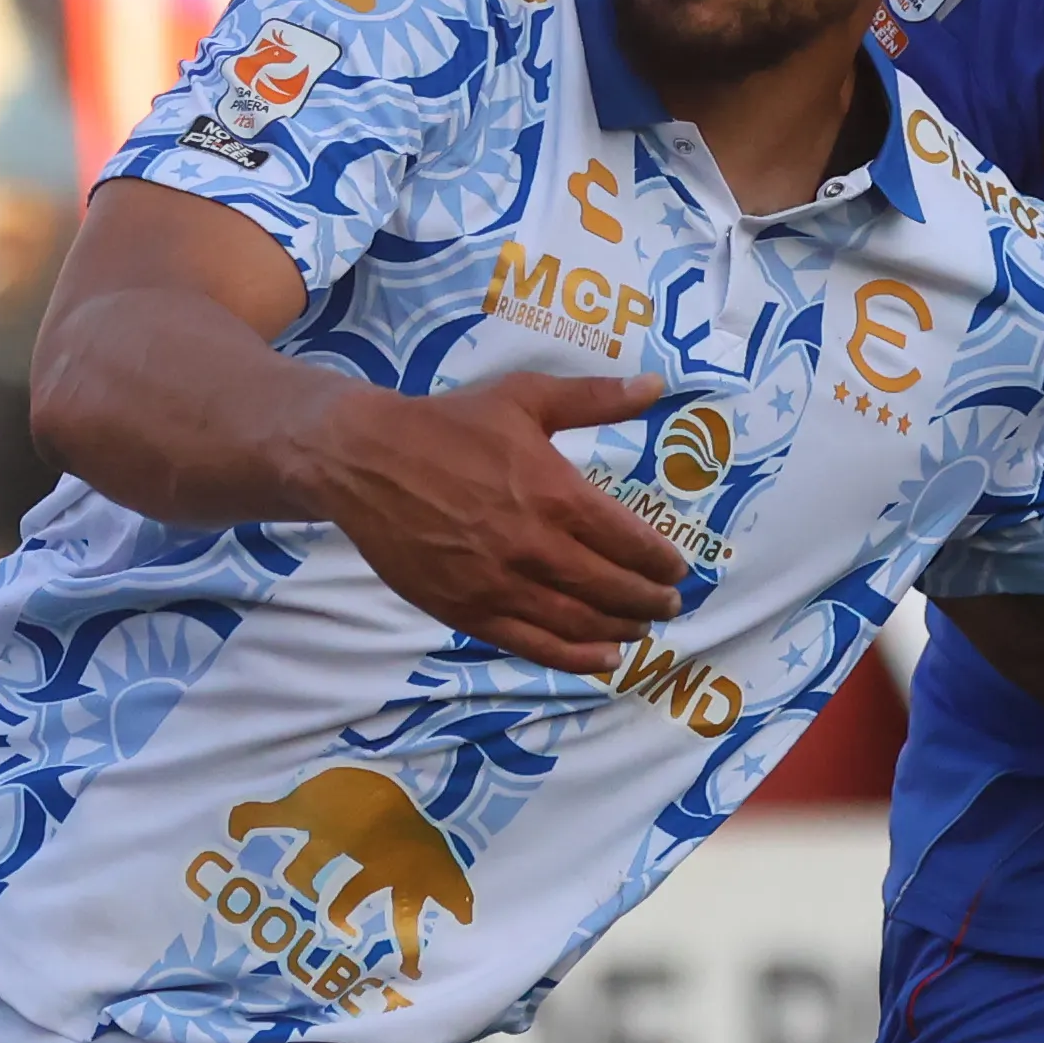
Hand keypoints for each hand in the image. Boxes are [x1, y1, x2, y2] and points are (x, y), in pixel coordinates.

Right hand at [306, 371, 688, 672]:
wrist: (366, 460)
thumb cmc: (450, 424)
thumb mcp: (526, 397)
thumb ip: (595, 398)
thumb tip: (657, 386)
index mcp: (553, 493)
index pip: (628, 540)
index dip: (660, 559)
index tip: (677, 566)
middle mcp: (532, 546)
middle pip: (611, 587)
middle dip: (649, 598)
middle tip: (669, 601)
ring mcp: (498, 585)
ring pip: (578, 622)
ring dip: (620, 629)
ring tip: (642, 628)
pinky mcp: (467, 611)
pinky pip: (533, 645)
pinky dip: (576, 657)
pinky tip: (604, 656)